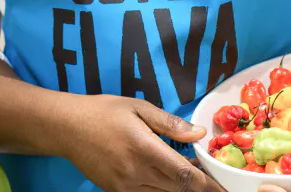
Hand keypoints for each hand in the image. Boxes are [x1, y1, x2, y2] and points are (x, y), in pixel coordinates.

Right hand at [58, 94, 222, 191]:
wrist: (68, 127)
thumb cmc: (104, 111)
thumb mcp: (137, 108)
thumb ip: (169, 123)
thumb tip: (198, 134)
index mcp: (144, 149)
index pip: (184, 176)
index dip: (207, 185)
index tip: (223, 189)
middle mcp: (137, 173)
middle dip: (198, 189)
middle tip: (214, 184)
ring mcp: (125, 187)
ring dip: (180, 191)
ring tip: (192, 180)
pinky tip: (167, 181)